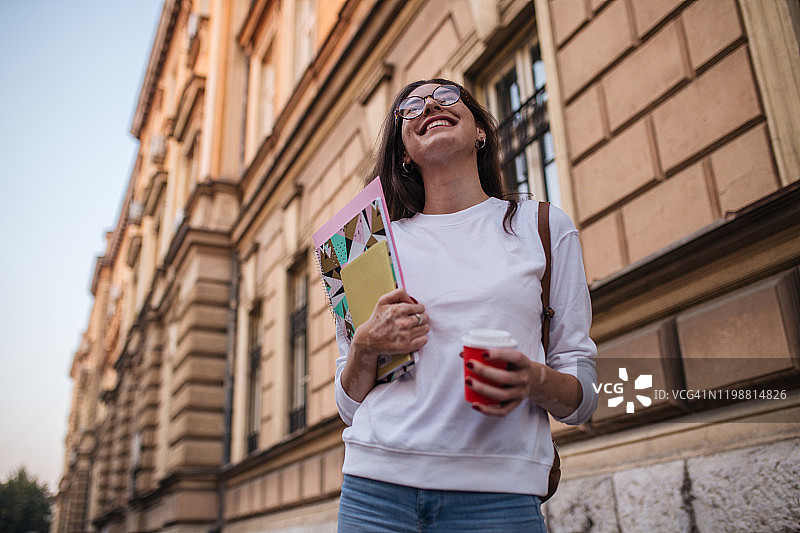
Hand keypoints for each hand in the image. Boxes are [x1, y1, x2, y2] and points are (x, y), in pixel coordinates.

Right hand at [342, 288, 428, 402]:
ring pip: (425, 329)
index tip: (416, 312)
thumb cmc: (377, 320)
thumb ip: (398, 293)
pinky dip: (422, 338)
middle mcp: (402, 323)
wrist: (368, 339)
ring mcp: (405, 335)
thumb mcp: (383, 301)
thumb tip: (411, 298)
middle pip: (424, 318)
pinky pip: (423, 340)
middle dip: (422, 318)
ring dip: (422, 328)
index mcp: (398, 310)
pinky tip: (415, 336)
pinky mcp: (406, 346)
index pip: (420, 308)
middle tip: (416, 320)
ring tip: (415, 328)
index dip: (419, 309)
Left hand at [466, 349, 581, 417]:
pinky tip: (474, 404)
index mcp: (524, 363)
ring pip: (501, 395)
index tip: (483, 353)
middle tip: (469, 364)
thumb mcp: (509, 356)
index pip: (515, 357)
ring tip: (467, 380)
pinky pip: (502, 411)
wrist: (533, 380)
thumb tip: (462, 354)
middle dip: (485, 371)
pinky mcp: (515, 405)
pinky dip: (487, 410)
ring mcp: (520, 393)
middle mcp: (524, 379)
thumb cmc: (513, 365)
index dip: (500, 355)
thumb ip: (489, 352)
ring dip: (482, 389)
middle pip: (505, 378)